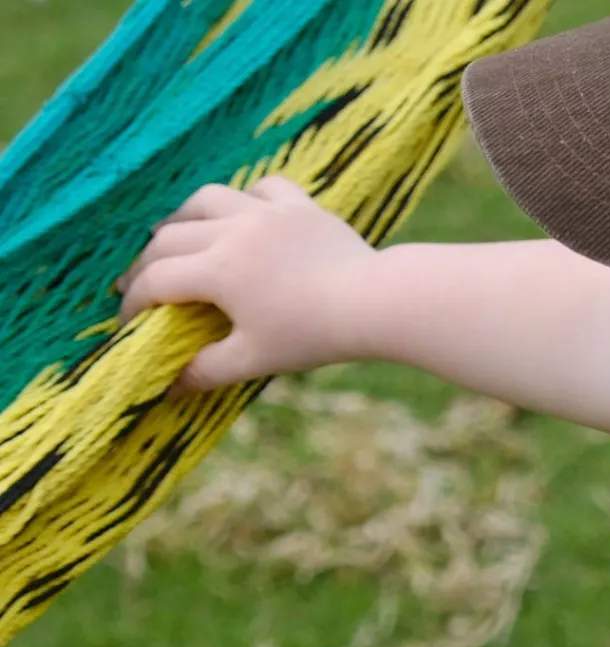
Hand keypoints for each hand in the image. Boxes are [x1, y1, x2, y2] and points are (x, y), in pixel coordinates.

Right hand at [114, 176, 376, 391]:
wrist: (375, 303)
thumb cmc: (314, 335)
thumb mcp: (256, 359)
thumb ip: (208, 370)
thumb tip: (169, 386)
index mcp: (217, 269)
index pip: (158, 281)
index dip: (135, 302)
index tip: (126, 319)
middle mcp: (232, 229)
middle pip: (171, 237)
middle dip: (148, 262)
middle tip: (141, 282)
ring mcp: (266, 212)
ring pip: (207, 199)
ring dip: (184, 217)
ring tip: (176, 234)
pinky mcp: (300, 206)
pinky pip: (264, 188)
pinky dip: (247, 197)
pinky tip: (245, 211)